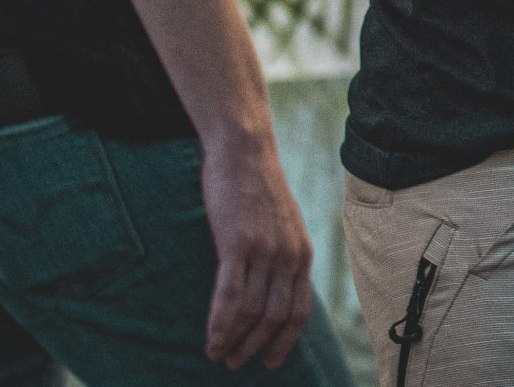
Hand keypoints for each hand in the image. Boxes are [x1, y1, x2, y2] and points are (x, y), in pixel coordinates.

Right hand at [198, 128, 314, 369]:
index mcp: (302, 253)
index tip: (270, 361)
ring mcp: (265, 249)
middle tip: (235, 363)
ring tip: (217, 354)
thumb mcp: (283, 224)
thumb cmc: (256, 187)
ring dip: (233, 340)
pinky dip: (220, 322)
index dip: (284, 341)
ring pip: (251, 312)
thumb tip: (273, 290)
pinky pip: (229, 295)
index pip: (299, 311)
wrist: (244, 149)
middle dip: (255, 347)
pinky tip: (211, 338)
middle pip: (274, 318)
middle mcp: (289, 255)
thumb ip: (282, 255)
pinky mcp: (238, 242)